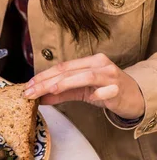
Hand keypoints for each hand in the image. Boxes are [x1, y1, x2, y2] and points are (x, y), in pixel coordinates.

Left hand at [24, 53, 144, 118]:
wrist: (133, 96)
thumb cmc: (105, 90)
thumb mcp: (80, 91)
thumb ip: (61, 93)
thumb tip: (39, 98)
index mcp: (89, 62)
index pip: (61, 67)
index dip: (43, 76)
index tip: (28, 86)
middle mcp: (99, 65)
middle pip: (69, 72)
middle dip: (46, 82)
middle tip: (30, 92)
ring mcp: (110, 76)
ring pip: (86, 76)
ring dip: (67, 83)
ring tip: (51, 90)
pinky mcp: (118, 89)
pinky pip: (106, 91)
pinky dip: (97, 94)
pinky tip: (90, 98)